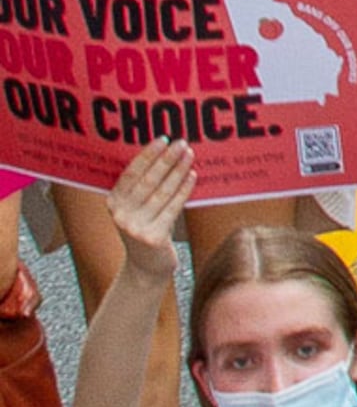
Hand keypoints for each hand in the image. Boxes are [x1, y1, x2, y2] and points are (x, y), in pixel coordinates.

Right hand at [103, 136, 196, 275]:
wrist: (146, 267)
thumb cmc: (147, 225)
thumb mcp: (138, 205)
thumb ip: (144, 184)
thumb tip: (168, 148)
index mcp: (113, 202)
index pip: (130, 173)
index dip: (147, 155)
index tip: (163, 139)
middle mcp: (120, 215)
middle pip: (147, 181)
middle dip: (166, 159)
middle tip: (182, 143)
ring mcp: (135, 228)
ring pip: (162, 192)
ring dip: (178, 171)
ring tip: (190, 155)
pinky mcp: (153, 238)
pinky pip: (172, 208)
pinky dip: (184, 189)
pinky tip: (192, 176)